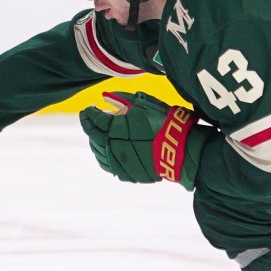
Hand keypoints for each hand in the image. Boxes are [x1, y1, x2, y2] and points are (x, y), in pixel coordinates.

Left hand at [79, 91, 206, 188]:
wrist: (181, 150)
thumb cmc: (164, 123)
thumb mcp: (144, 104)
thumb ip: (122, 99)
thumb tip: (105, 96)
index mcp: (114, 128)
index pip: (94, 119)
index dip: (89, 113)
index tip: (88, 108)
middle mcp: (112, 147)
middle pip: (93, 136)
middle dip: (90, 126)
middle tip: (89, 119)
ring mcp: (118, 162)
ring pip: (98, 152)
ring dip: (95, 141)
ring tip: (97, 134)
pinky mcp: (126, 174)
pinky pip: (108, 165)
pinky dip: (104, 155)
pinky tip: (106, 149)